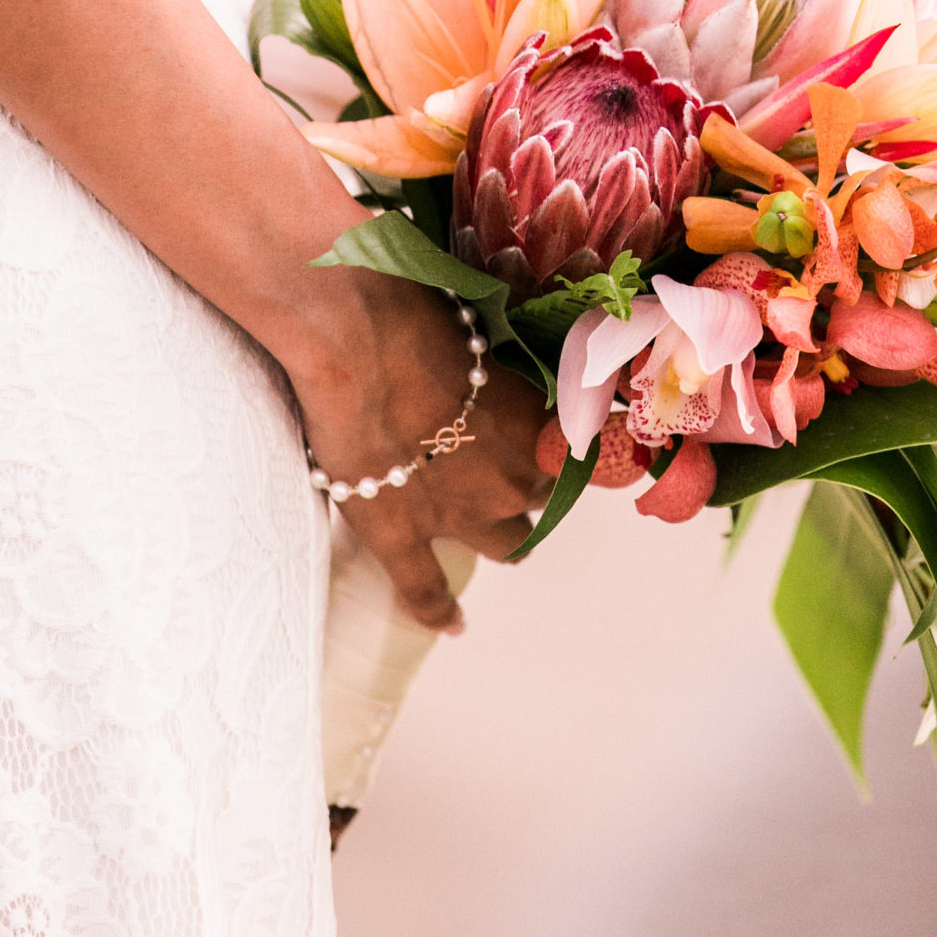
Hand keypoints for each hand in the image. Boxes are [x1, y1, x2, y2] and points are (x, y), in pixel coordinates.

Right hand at [286, 267, 555, 630]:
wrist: (354, 339)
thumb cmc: (419, 312)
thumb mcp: (486, 329)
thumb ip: (510, 361)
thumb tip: (516, 355)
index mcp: (542, 423)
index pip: (582, 452)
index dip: (570, 444)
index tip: (566, 438)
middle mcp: (514, 476)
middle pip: (543, 495)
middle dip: (530, 481)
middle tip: (507, 461)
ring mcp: (460, 515)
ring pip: (508, 544)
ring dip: (503, 534)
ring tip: (493, 530)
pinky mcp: (401, 537)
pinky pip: (426, 590)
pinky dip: (440, 610)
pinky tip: (453, 624)